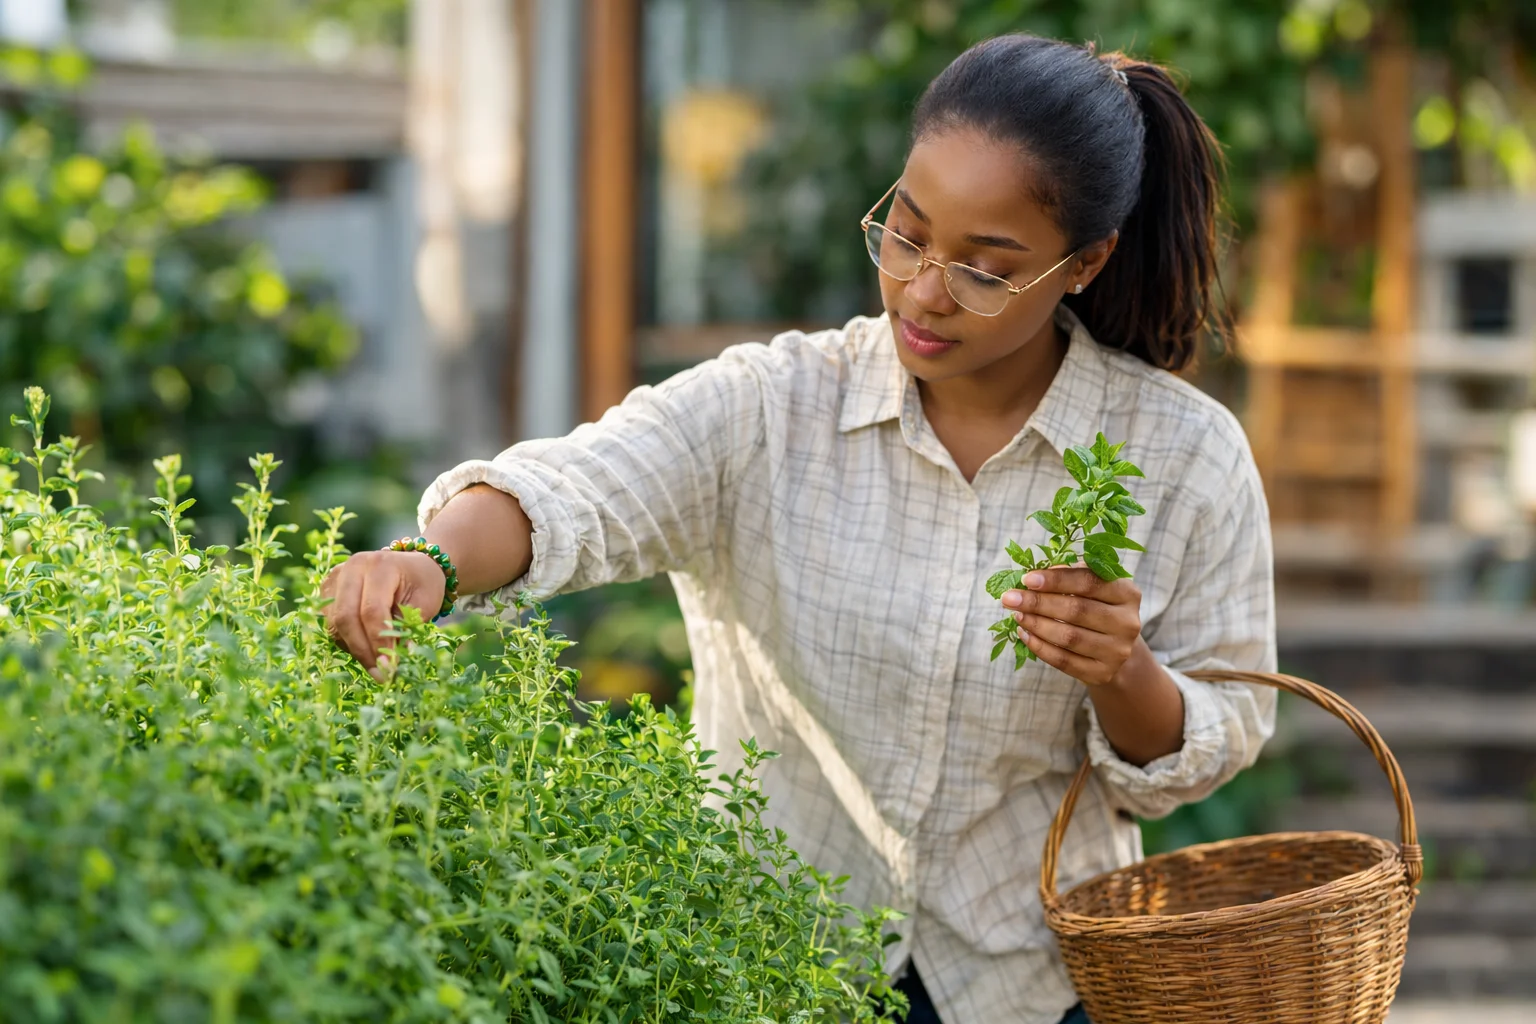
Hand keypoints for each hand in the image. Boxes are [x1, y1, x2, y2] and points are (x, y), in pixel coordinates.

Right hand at [321, 549, 446, 676]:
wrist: (412, 566)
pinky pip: (328, 623)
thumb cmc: (422, 584)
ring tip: (376, 660)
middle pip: (345, 617)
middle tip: (380, 674)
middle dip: (362, 650)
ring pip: (333, 623)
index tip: (389, 668)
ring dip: (353, 648)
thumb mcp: (425, 603)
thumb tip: (390, 661)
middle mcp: (351, 568)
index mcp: (379, 565)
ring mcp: (335, 578)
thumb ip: (405, 628)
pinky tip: (366, 645)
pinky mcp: (327, 590)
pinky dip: (346, 640)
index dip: (379, 642)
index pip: (372, 611)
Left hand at [1001, 568, 1141, 685]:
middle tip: (1010, 598)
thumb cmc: (1097, 607)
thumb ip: (1071, 576)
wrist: (1114, 648)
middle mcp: (1127, 623)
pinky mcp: (1101, 673)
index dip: (1056, 580)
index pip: (1089, 582)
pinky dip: (1039, 647)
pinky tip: (1024, 634)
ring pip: (1068, 637)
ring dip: (1036, 624)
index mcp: (1127, 594)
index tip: (1027, 579)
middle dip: (1038, 603)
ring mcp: (1117, 651)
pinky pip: (1064, 661)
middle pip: (1077, 610)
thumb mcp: (1093, 587)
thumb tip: (1038, 574)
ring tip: (1017, 614)